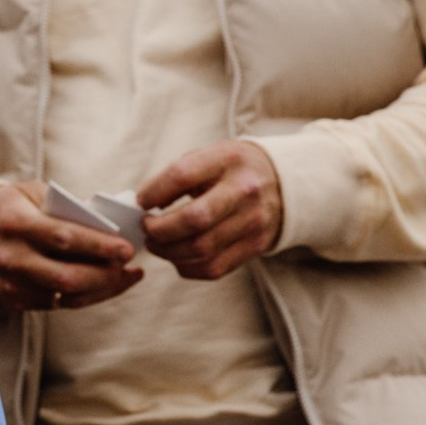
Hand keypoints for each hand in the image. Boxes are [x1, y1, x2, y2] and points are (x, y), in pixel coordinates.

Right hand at [0, 182, 140, 313]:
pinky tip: (98, 283)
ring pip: (65, 295)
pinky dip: (81, 295)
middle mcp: (10, 256)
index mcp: (15, 222)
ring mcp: (9, 283)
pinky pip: (55, 303)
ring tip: (120, 274)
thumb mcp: (30, 194)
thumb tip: (107, 223)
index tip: (127, 249)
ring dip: (99, 287)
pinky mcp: (11, 300)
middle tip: (127, 265)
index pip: (64, 238)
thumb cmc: (4, 208)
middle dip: (105, 274)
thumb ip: (65, 207)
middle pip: (68, 275)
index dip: (99, 246)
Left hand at [138, 140, 282, 280]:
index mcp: (228, 160)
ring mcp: (253, 221)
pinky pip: (213, 268)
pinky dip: (187, 267)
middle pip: (193, 220)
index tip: (140, 202)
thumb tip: (142, 204)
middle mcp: (244, 191)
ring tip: (157, 243)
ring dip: (168, 252)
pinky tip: (177, 256)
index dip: (153, 192)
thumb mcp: (209, 156)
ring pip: (201, 249)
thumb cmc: (232, 169)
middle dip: (159, 230)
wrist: (284, 183)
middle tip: (146, 229)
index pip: (182, 175)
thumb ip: (176, 176)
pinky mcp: (256, 246)